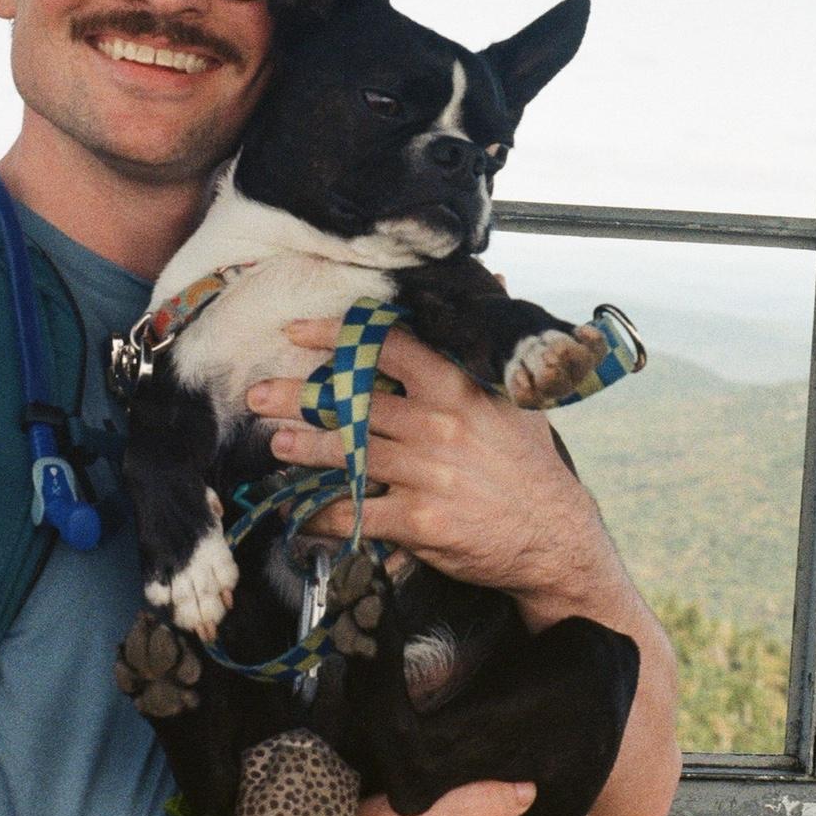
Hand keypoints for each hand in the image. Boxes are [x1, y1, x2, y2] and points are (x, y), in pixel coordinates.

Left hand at [245, 319, 615, 617]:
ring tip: (276, 444)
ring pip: (348, 455)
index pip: (386, 347)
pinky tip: (299, 512)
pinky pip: (358, 513)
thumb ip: (490, 343)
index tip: (297, 332)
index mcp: (455, 388)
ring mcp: (427, 475)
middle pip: (353, 402)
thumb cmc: (530, 462)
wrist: (556, 536)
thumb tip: (496, 279)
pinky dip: (323, 513)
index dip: (336, 336)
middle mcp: (437, 426)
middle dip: (298, 397)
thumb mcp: (518, 396)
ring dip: (303, 449)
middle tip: (260, 394)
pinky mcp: (420, 522)